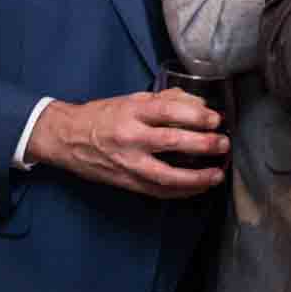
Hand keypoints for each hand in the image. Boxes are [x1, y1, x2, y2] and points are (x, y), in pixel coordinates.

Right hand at [26, 89, 226, 198]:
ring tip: (217, 175)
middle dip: (203, 144)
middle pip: (171, 141)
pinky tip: (198, 188)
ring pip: (166, 175)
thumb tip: (200, 103)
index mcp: (132, 111)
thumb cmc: (104, 115)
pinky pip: (157, 191)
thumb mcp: (133, 99)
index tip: (215, 119)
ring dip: (195, 177)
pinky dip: (180, 192)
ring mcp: (128, 162)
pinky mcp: (126, 181)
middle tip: (224, 144)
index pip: (168, 111)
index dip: (195, 114)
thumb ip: (167, 100)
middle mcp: (130, 137)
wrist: (67, 138)